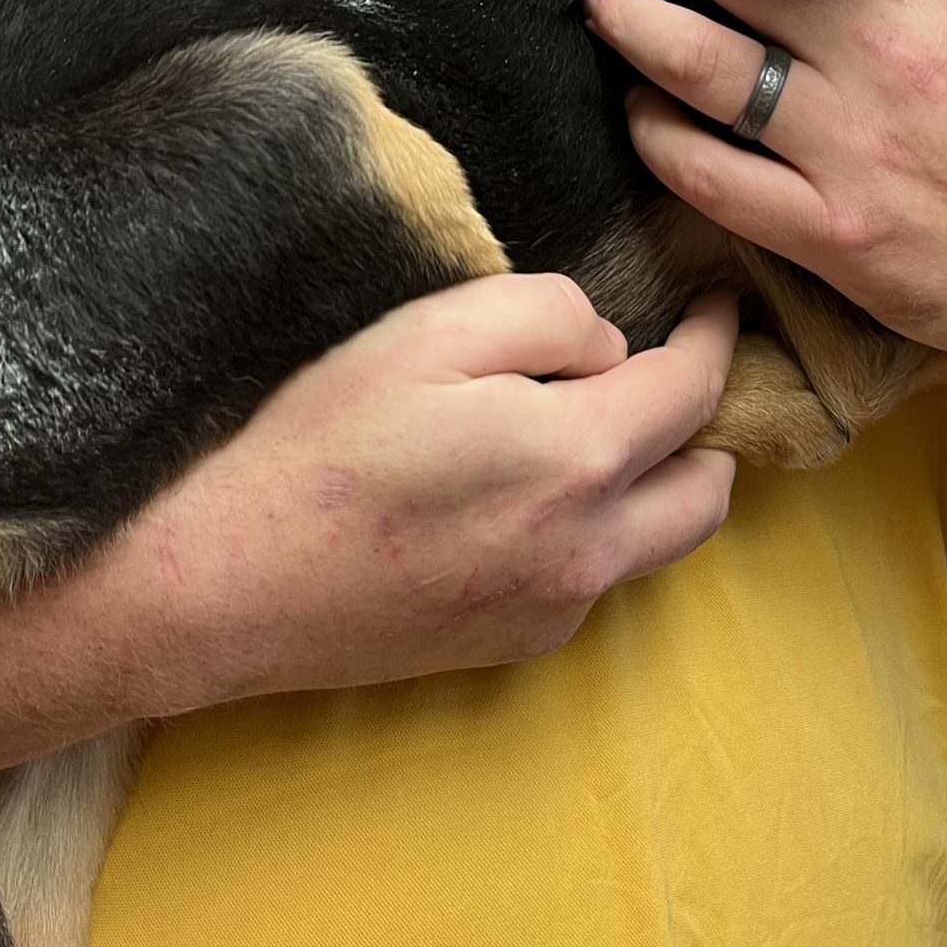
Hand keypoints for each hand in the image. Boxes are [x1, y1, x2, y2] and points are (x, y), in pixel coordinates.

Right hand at [0, 277, 736, 770]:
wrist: (226, 583)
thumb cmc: (317, 443)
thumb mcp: (429, 331)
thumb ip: (547, 315)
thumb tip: (609, 345)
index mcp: (579, 459)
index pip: (695, 390)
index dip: (717, 335)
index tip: (720, 300)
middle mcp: (590, 550)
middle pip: (710, 486)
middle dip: (709, 421)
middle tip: (676, 368)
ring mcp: (556, 609)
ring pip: (662, 542)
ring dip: (659, 482)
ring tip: (609, 427)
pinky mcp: (513, 646)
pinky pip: (595, 579)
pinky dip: (595, 529)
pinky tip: (528, 494)